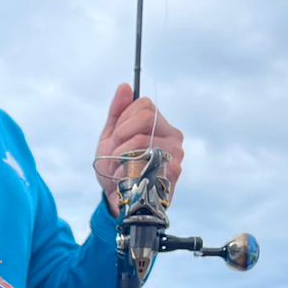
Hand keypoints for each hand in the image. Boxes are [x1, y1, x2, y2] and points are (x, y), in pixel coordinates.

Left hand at [94, 83, 184, 216]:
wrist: (117, 200)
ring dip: (120, 154)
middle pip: (145, 116)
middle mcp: (173, 137)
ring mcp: (175, 154)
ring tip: (120, 168)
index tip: (117, 137)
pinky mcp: (172, 171)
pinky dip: (125, 169)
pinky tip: (127, 179)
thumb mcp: (111, 137)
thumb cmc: (116, 169)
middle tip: (116, 153)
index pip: (144, 104)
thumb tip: (125, 87)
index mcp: (161, 126)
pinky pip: (143, 159)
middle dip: (121, 135)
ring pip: (141, 138)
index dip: (123, 119)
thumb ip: (118, 112)